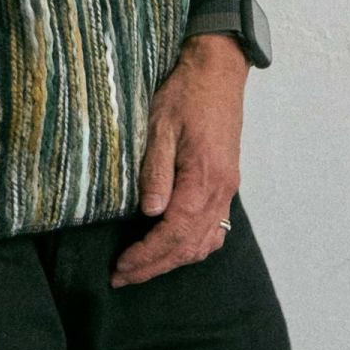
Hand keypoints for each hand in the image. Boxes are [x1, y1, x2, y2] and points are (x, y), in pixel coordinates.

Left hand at [111, 33, 246, 286]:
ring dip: (174, 260)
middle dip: (155, 266)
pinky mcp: (226, 183)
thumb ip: (156, 170)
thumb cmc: (185, 94)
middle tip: (122, 277)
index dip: (148, 255)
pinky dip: (195, 246)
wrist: (217, 72)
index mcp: (204, 177)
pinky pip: (216, 228)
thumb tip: (150, 213)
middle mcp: (221, 190)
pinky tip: (175, 249)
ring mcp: (227, 189)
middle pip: (190, 245)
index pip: (175, 232)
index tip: (121, 267)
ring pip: (206, 242)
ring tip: (143, 268)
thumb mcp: (160, 126)